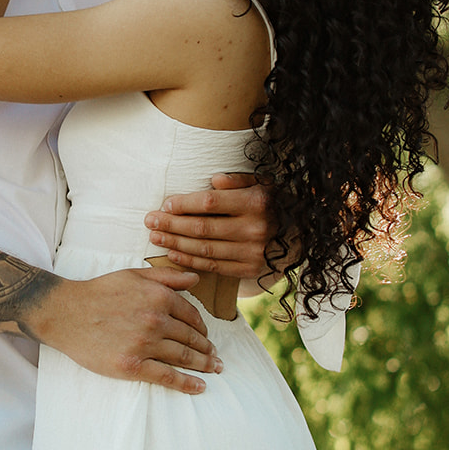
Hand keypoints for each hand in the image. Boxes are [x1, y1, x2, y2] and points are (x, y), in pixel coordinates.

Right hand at [31, 267, 221, 393]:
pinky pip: (168, 377)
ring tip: (213, 370)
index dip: (202, 328)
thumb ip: (168, 277)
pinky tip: (199, 387)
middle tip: (216, 358)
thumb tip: (196, 279)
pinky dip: (187, 383)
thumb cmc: (99, 292)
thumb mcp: (134, 275)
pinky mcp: (132, 366)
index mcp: (159, 297)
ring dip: (203, 365)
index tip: (206, 337)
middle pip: (191, 338)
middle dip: (207, 349)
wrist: (66, 313)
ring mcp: (145, 344)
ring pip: (184, 357)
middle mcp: (156, 320)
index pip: (192, 316)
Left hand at [143, 172, 273, 278]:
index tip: (165, 204)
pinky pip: (214, 267)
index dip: (184, 205)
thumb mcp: (261, 182)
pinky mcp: (250, 269)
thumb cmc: (271, 202)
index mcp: (256, 202)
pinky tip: (173, 254)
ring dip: (176, 244)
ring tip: (156, 238)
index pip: (210, 204)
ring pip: (205, 250)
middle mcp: (255, 228)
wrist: (298, 233)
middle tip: (150, 222)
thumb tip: (214, 180)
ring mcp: (253, 252)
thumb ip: (237, 180)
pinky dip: (190, 261)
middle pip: (202, 228)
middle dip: (171, 225)